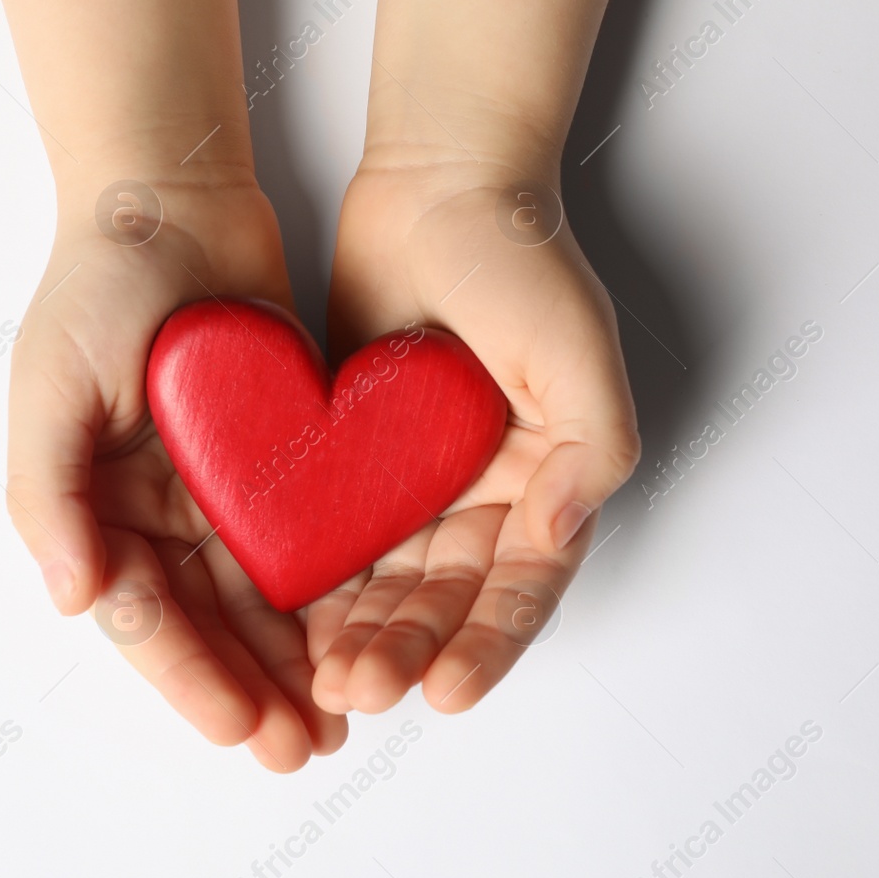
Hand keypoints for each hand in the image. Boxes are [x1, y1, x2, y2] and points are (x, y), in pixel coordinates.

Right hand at [6, 170, 346, 770]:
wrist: (176, 206)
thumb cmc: (96, 288)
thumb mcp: (49, 384)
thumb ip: (48, 493)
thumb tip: (71, 597)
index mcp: (96, 512)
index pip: (144, 617)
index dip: (189, 678)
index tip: (241, 727)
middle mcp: (157, 516)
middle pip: (207, 625)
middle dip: (252, 692)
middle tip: (302, 750)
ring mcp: (219, 494)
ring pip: (261, 601)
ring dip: (295, 664)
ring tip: (340, 721)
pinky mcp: (278, 465)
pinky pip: (305, 542)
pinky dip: (328, 594)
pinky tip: (362, 635)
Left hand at [308, 160, 639, 715]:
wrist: (437, 185)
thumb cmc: (520, 260)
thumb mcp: (580, 350)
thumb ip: (590, 447)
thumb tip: (559, 532)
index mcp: (545, 485)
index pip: (519, 589)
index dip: (486, 645)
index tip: (445, 690)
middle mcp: (481, 497)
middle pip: (445, 600)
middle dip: (407, 650)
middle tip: (360, 692)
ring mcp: (412, 482)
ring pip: (384, 582)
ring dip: (358, 634)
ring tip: (324, 680)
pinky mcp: (350, 459)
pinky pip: (331, 533)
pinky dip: (314, 580)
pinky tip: (287, 622)